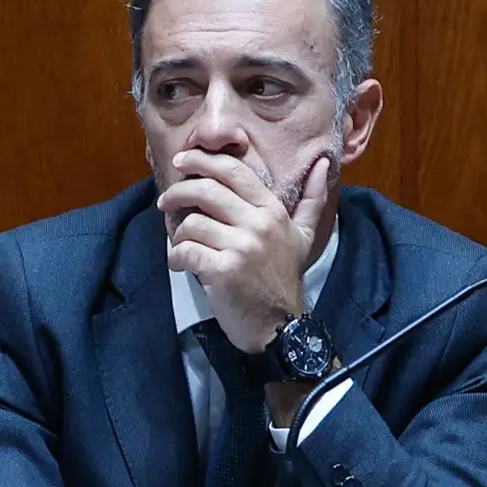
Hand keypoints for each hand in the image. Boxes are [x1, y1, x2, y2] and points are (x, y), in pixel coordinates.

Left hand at [158, 151, 331, 354]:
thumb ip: (312, 199)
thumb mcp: (303, 236)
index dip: (202, 160)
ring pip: (191, 223)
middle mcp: (259, 224)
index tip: (181, 160)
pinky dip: (176, 257)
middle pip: (205, 190)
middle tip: (165, 202)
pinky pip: (184, 251)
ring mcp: (241, 248)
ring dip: (179, 235)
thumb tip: (322, 163)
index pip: (232, 170)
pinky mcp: (223, 271)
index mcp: (273, 211)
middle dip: (177, 193)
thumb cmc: (284, 277)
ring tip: (184, 246)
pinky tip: (181, 264)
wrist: (281, 325)